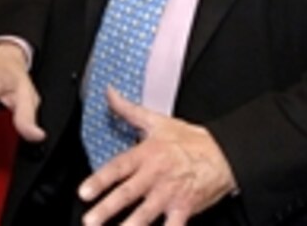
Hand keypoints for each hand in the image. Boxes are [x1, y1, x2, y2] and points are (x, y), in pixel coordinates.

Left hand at [78, 88, 235, 225]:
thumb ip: (128, 110)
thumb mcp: (157, 121)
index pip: (118, 168)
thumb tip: (109, 93)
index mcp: (146, 154)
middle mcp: (155, 175)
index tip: (84, 192)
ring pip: (146, 214)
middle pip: (127, 194)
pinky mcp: (184, 209)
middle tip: (89, 221)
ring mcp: (169, 194)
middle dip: (107, 208)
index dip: (100, 180)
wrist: (223, 154)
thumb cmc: (189, 140)